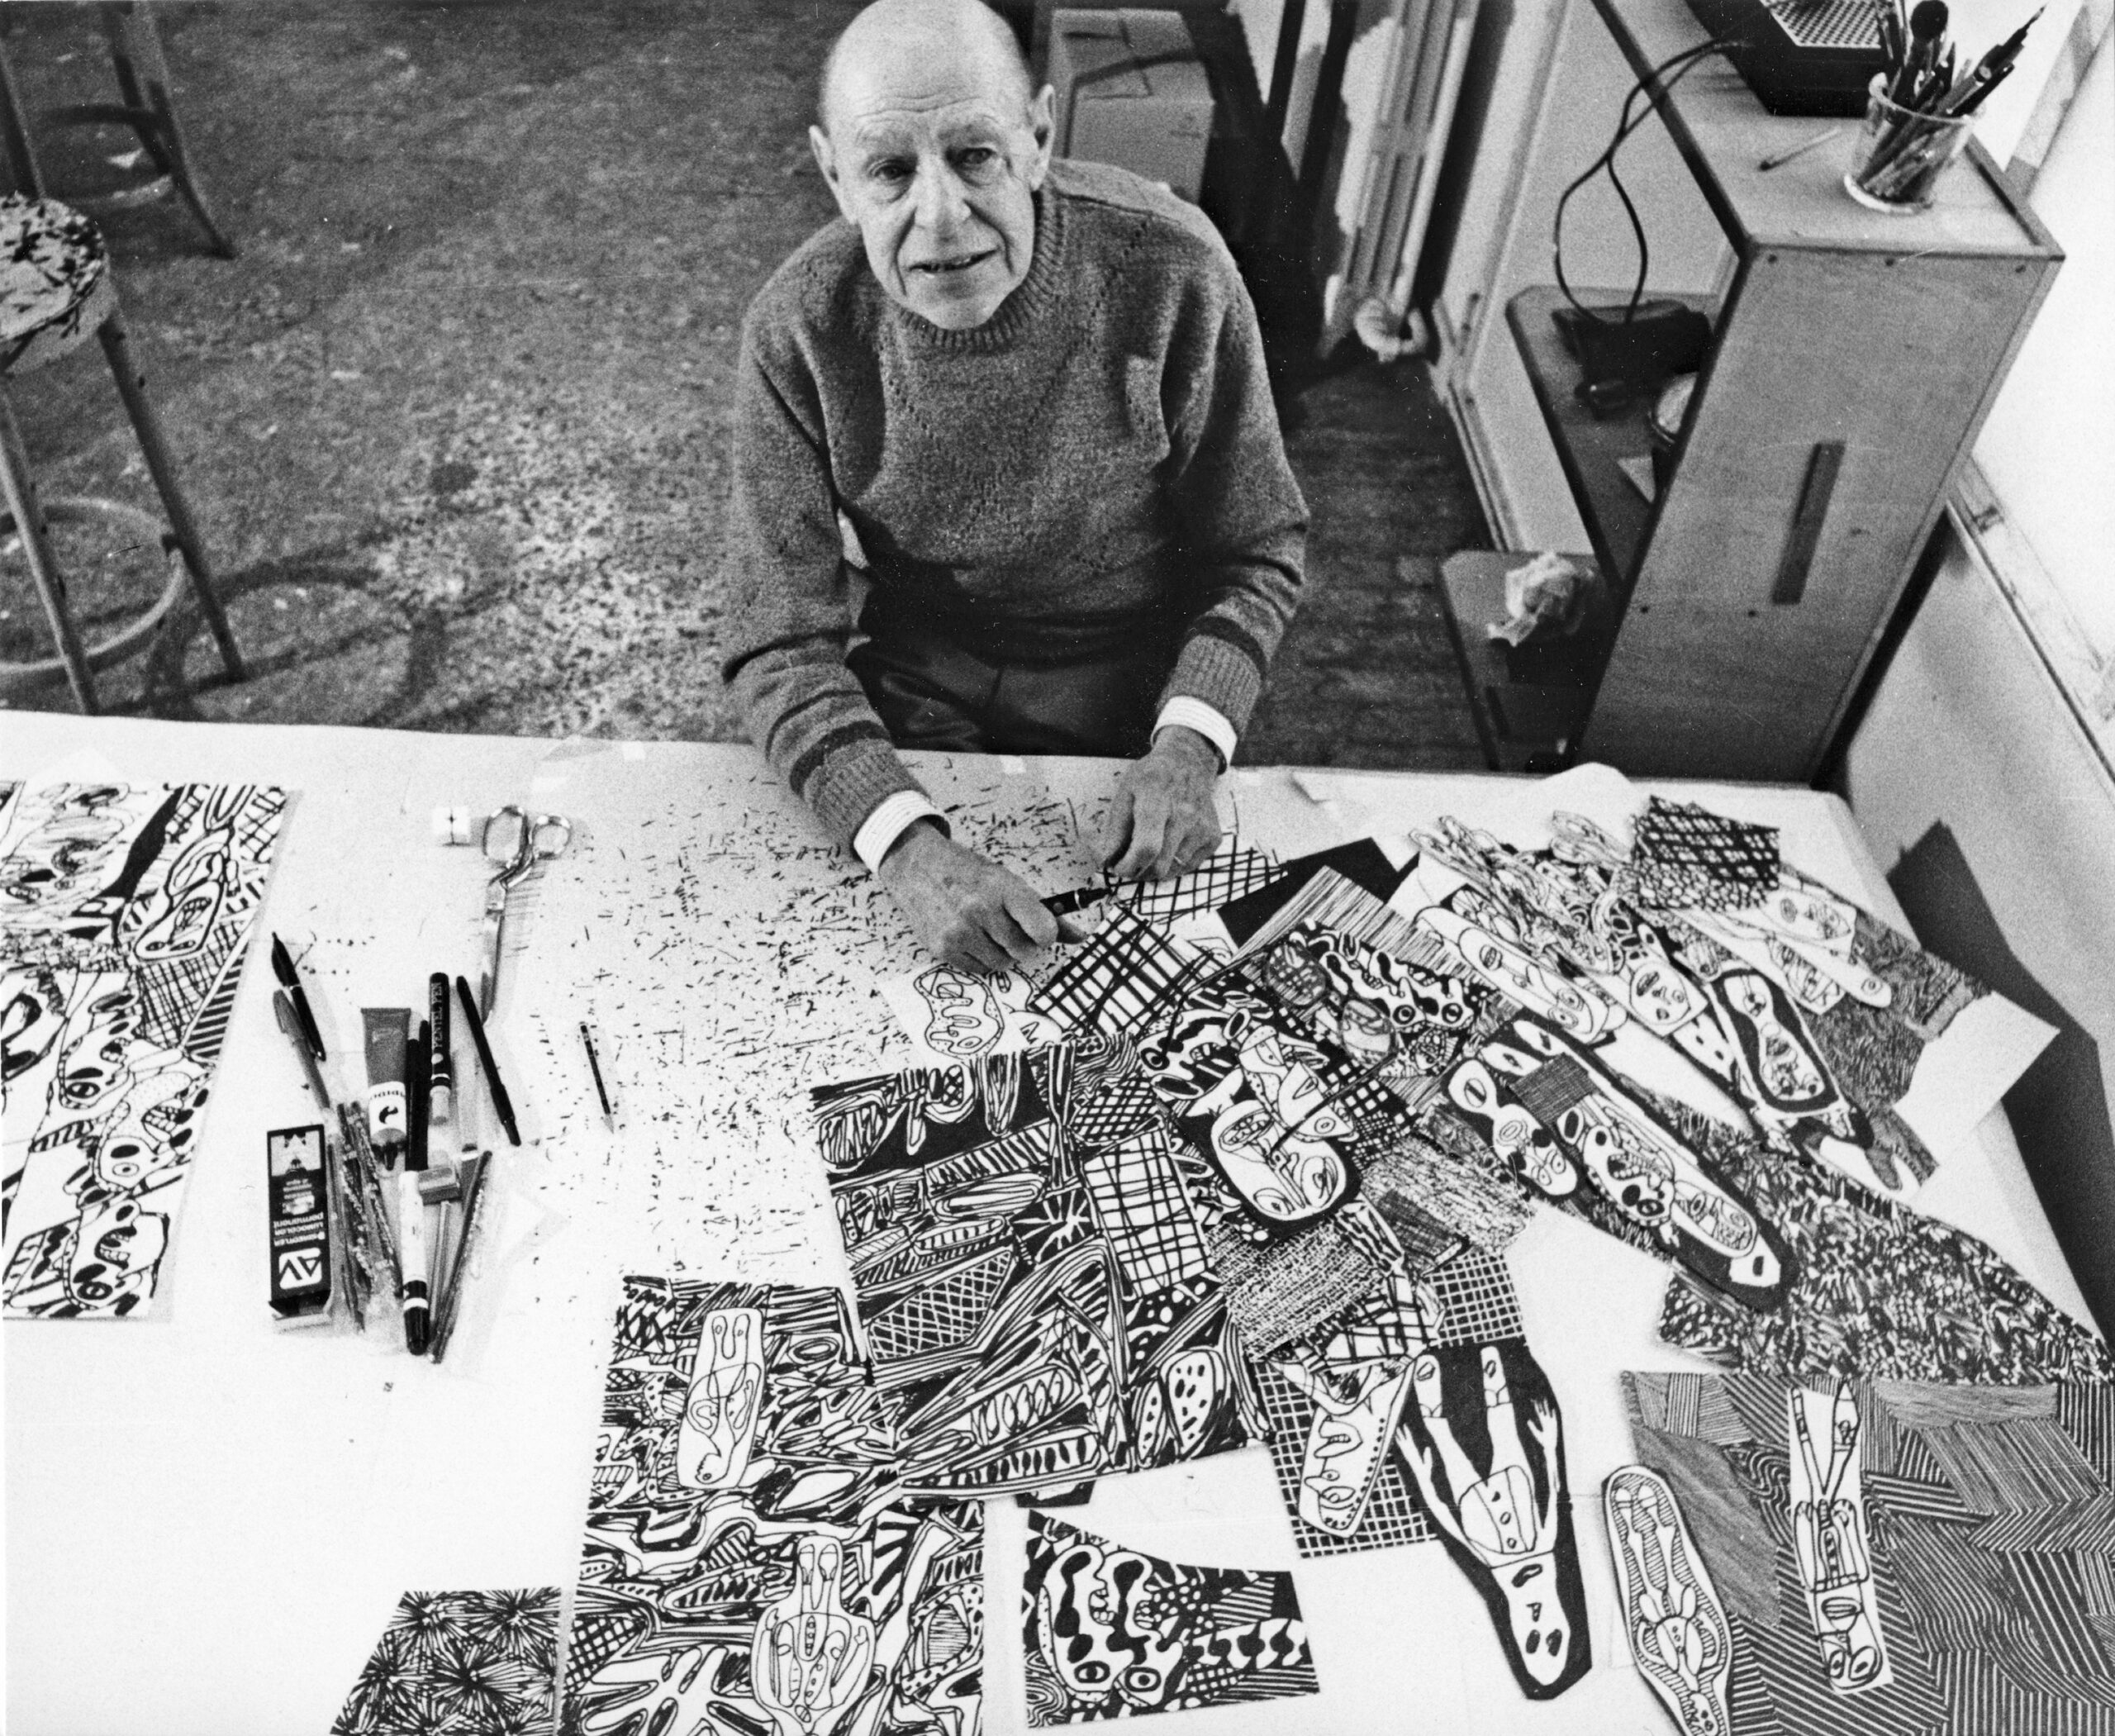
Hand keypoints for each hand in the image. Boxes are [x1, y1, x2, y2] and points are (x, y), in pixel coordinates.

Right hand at [878, 820, 1058, 972]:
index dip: (1046, 935)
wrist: (915, 865)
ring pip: (1002, 964)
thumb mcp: (1006, 880)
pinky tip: (969, 936)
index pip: (1043, 930)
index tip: (1040, 930)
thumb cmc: (966, 872)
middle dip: (1021, 942)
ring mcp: (959, 931)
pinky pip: (978, 969)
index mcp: (1003, 888)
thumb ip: (1044, 911)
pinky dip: (980, 958)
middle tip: (1006, 925)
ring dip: (1001, 952)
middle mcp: (980, 909)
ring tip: (986, 930)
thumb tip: (1080, 937)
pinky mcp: (942, 948)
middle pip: (1024, 950)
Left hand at [1098, 726, 1222, 880]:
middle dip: (1137, 872)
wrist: (1188, 762)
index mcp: (1157, 799)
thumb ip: (1114, 829)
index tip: (1117, 867)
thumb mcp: (1124, 792)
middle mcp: (1185, 814)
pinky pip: (1189, 867)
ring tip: (1145, 854)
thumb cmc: (1151, 778)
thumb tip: (1106, 861)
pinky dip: (1173, 865)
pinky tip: (1166, 846)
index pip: (1146, 847)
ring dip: (1154, 871)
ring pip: (1173, 871)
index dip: (1128, 865)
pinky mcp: (1213, 837)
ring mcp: (1202, 827)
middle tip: (1128, 863)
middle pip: (1159, 865)